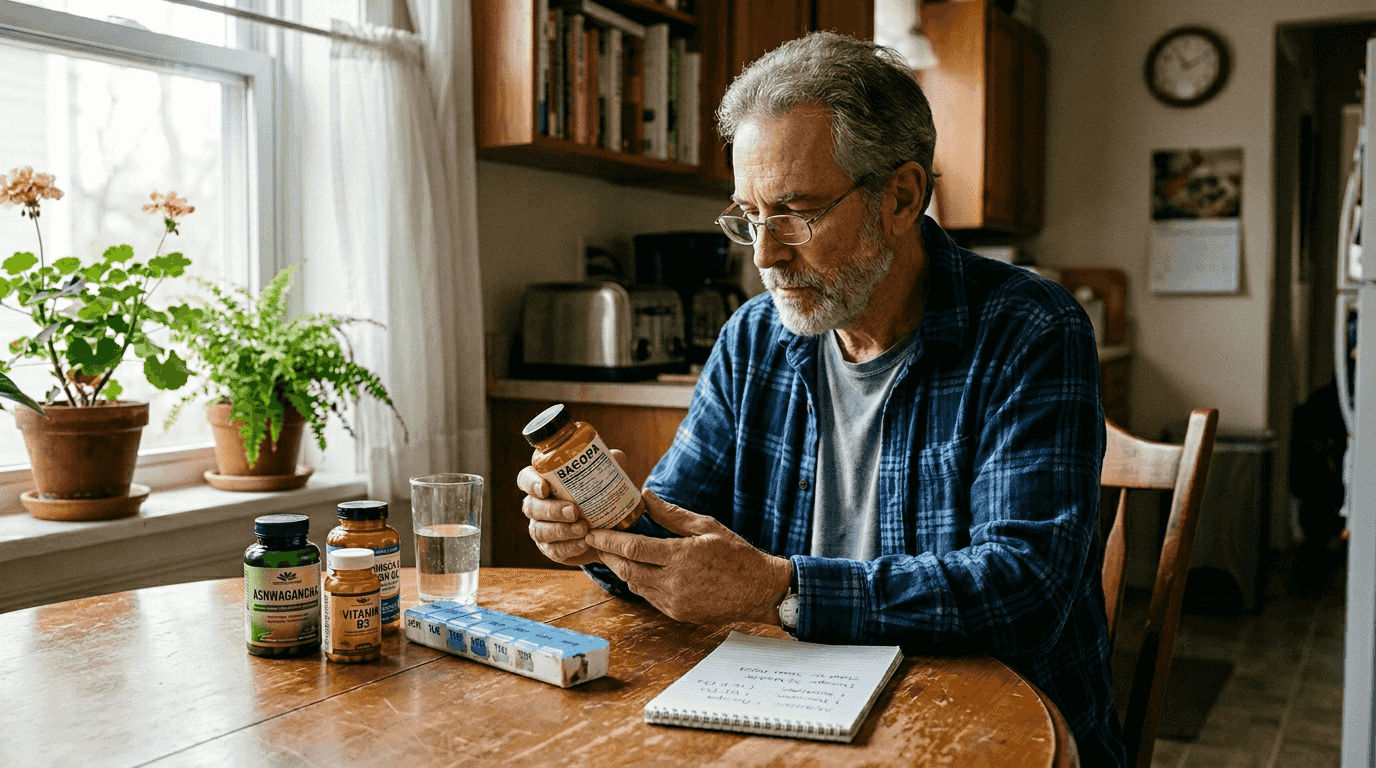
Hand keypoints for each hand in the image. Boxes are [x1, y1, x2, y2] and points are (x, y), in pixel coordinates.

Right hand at [517, 449, 631, 566]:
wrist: (610, 530)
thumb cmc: (602, 496)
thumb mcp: (608, 478)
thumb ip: (610, 465)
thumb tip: (616, 456)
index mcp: (544, 483)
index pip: (525, 479)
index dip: (530, 483)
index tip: (544, 488)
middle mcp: (537, 505)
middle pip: (531, 507)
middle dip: (551, 510)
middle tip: (574, 511)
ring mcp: (541, 528)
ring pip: (539, 530)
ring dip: (561, 530)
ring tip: (583, 529)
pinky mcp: (551, 548)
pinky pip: (553, 550)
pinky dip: (569, 547)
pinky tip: (584, 543)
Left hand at [585, 489, 791, 624]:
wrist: (759, 590)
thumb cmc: (736, 554)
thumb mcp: (706, 526)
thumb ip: (671, 514)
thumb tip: (645, 496)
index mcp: (681, 557)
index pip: (633, 549)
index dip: (608, 540)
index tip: (593, 532)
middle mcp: (674, 583)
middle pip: (627, 569)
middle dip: (607, 555)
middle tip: (595, 541)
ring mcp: (674, 602)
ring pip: (635, 585)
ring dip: (622, 569)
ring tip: (613, 553)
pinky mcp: (677, 614)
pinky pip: (649, 597)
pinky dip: (639, 582)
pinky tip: (638, 569)